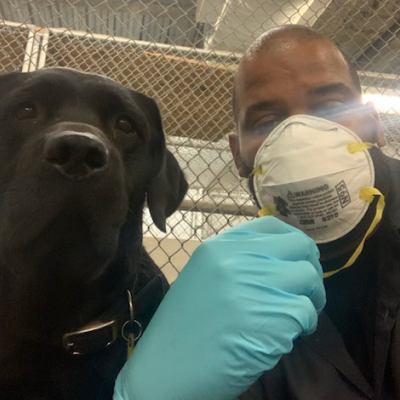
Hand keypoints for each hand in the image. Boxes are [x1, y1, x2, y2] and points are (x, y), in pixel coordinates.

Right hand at [114, 217, 325, 399]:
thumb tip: (281, 260)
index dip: (291, 241)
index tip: (295, 259)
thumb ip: (238, 262)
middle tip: (302, 291)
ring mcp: (255, 285)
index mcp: (219, 247)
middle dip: (308, 268)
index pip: (271, 225)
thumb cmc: (184, 327)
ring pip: (308, 277)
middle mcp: (238, 259)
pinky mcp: (272, 318)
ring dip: (310, 298)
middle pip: (299, 246)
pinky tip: (286, 336)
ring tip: (294, 317)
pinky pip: (306, 311)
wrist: (164, 371)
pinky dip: (305, 325)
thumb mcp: (204, 277)